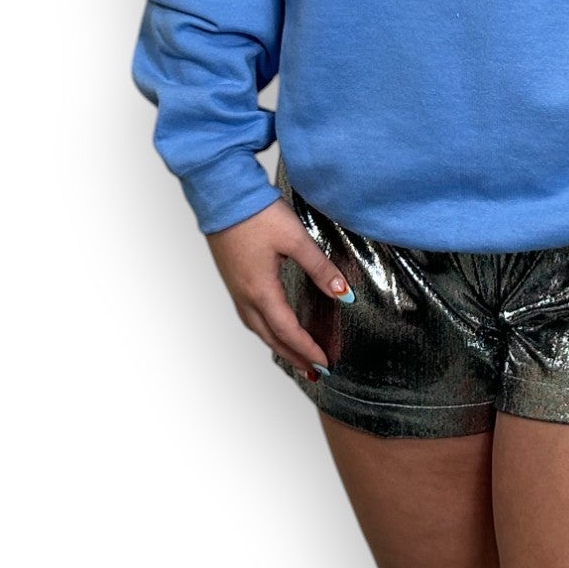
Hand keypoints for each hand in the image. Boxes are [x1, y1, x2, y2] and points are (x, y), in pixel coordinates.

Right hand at [205, 197, 348, 380]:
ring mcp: (235, 288)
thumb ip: (321, 269)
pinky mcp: (232, 278)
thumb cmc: (257, 214)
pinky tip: (272, 325)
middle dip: (292, 356)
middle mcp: (244, 295)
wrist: (224, 196)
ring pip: (257, 328)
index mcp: (261, 290)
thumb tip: (344, 294)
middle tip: (312, 372)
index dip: (307, 349)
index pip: (287, 331)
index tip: (324, 363)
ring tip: (294, 355)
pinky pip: (248, 315)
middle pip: (270, 337)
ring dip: (277, 345)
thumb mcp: (296, 240)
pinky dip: (264, 329)